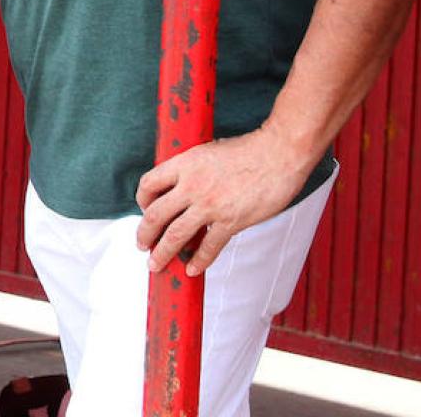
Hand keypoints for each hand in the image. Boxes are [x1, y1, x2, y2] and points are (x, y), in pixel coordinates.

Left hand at [134, 128, 315, 275]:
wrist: (279, 155)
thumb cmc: (249, 149)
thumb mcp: (209, 151)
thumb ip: (193, 169)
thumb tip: (183, 185)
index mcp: (184, 163)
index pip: (149, 183)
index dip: (141, 200)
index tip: (144, 210)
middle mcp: (191, 185)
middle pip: (155, 215)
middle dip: (144, 234)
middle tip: (142, 245)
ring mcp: (209, 205)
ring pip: (175, 235)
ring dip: (162, 253)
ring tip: (156, 264)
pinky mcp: (230, 221)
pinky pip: (209, 247)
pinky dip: (198, 261)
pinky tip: (192, 269)